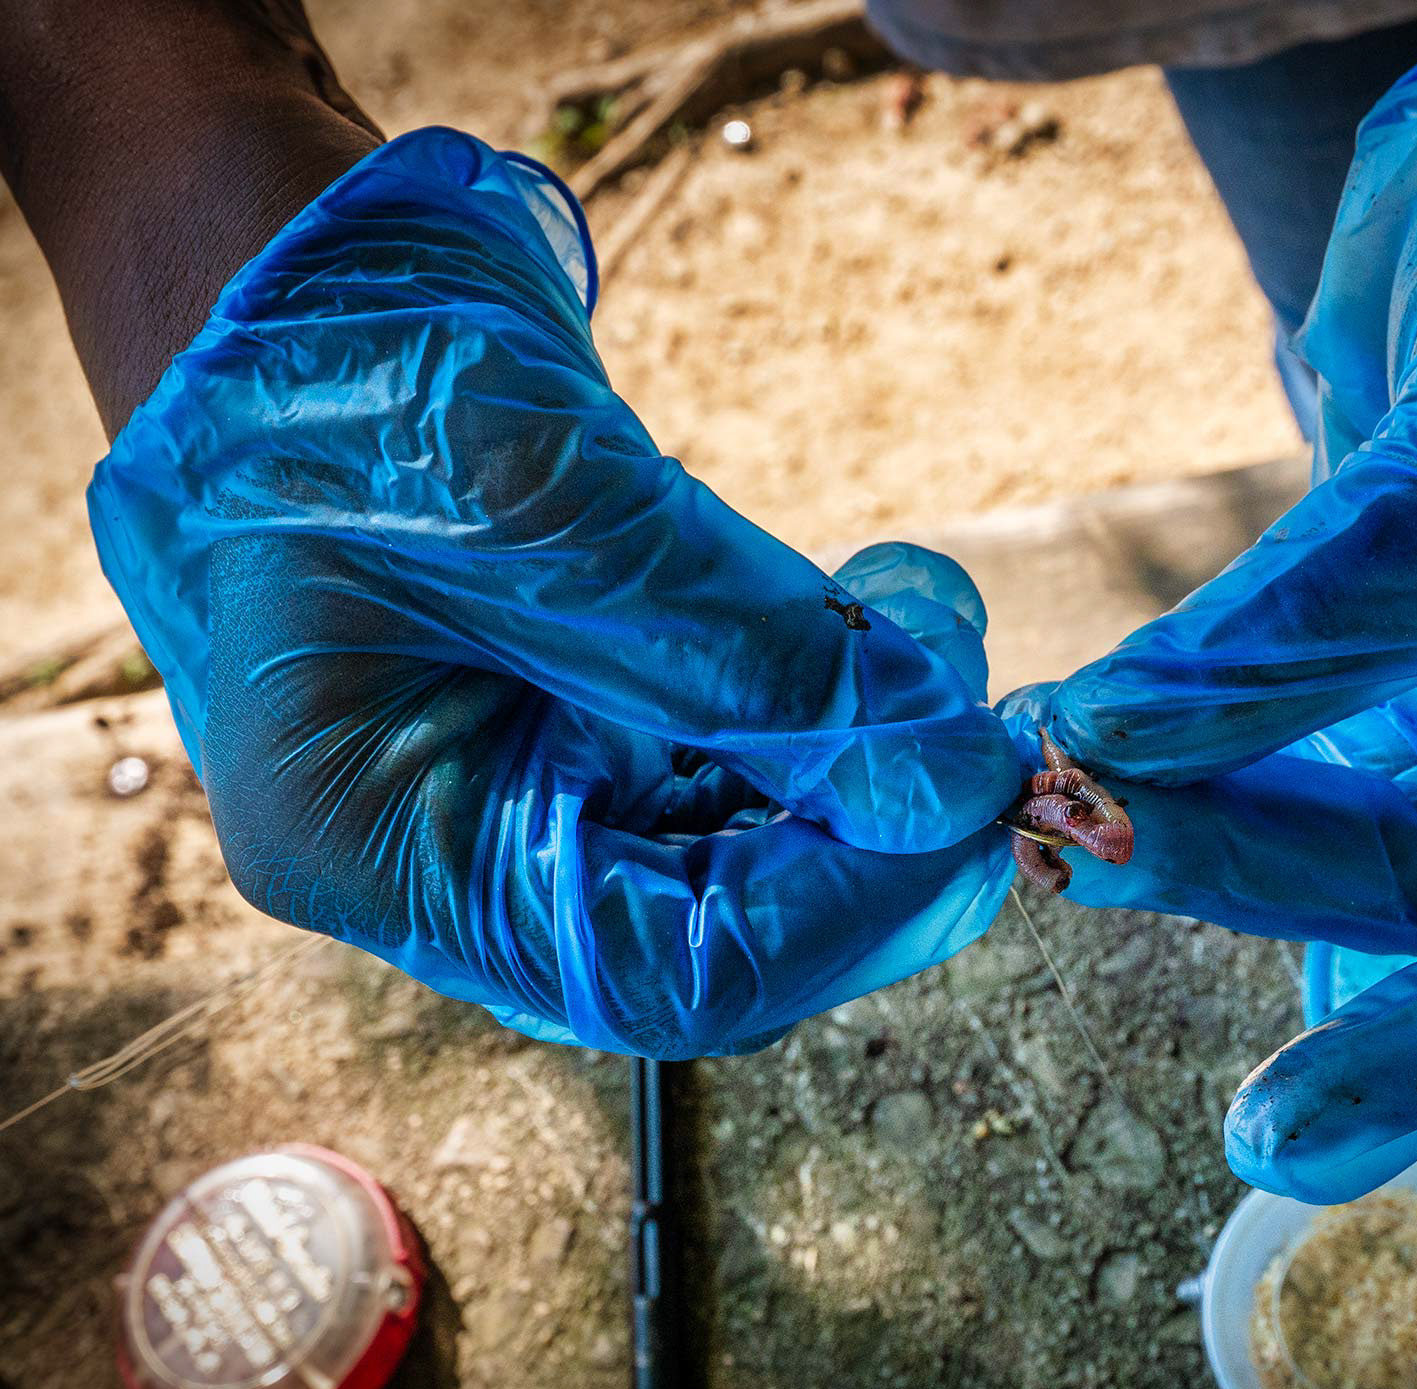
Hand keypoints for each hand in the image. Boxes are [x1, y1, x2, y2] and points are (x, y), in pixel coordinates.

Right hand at [90, 129, 1019, 1054]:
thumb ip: (759, 656)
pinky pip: (716, 768)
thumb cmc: (355, 365)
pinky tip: (888, 647)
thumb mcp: (557, 507)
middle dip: (863, 850)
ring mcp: (499, 788)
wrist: (304, 265)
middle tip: (988, 759)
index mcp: (370, 846)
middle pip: (701, 930)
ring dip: (854, 780)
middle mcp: (434, 850)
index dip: (837, 912)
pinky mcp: (559, 721)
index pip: (651, 971)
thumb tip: (949, 776)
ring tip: (945, 669)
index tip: (970, 818)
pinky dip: (814, 721)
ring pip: (726, 852)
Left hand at [1003, 52, 1416, 1201]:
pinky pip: (1282, 721)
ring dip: (1189, 808)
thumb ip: (1306, 635)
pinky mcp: (1389, 637)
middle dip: (1247, 871)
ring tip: (1055, 795)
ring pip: (1333, 810)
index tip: (1280, 1136)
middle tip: (1084, 848)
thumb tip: (1111, 742)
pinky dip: (1188, 728)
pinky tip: (1090, 736)